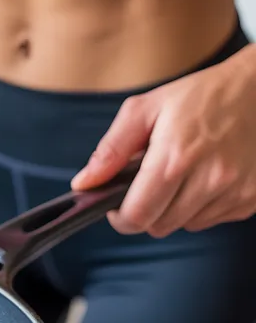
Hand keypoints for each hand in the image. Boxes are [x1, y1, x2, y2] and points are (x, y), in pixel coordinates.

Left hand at [71, 45, 255, 236]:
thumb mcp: (145, 110)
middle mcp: (210, 179)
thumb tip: (83, 184)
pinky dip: (201, 207)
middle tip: (148, 185)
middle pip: (159, 226)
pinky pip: (212, 219)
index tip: (117, 204)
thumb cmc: (199, 96)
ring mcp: (235, 191)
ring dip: (174, 209)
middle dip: (146, 211)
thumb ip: (111, 150)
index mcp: (176, 157)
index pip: (137, 216)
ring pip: (185, 225)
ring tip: (181, 176)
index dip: (120, 217)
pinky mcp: (252, 198)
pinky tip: (205, 178)